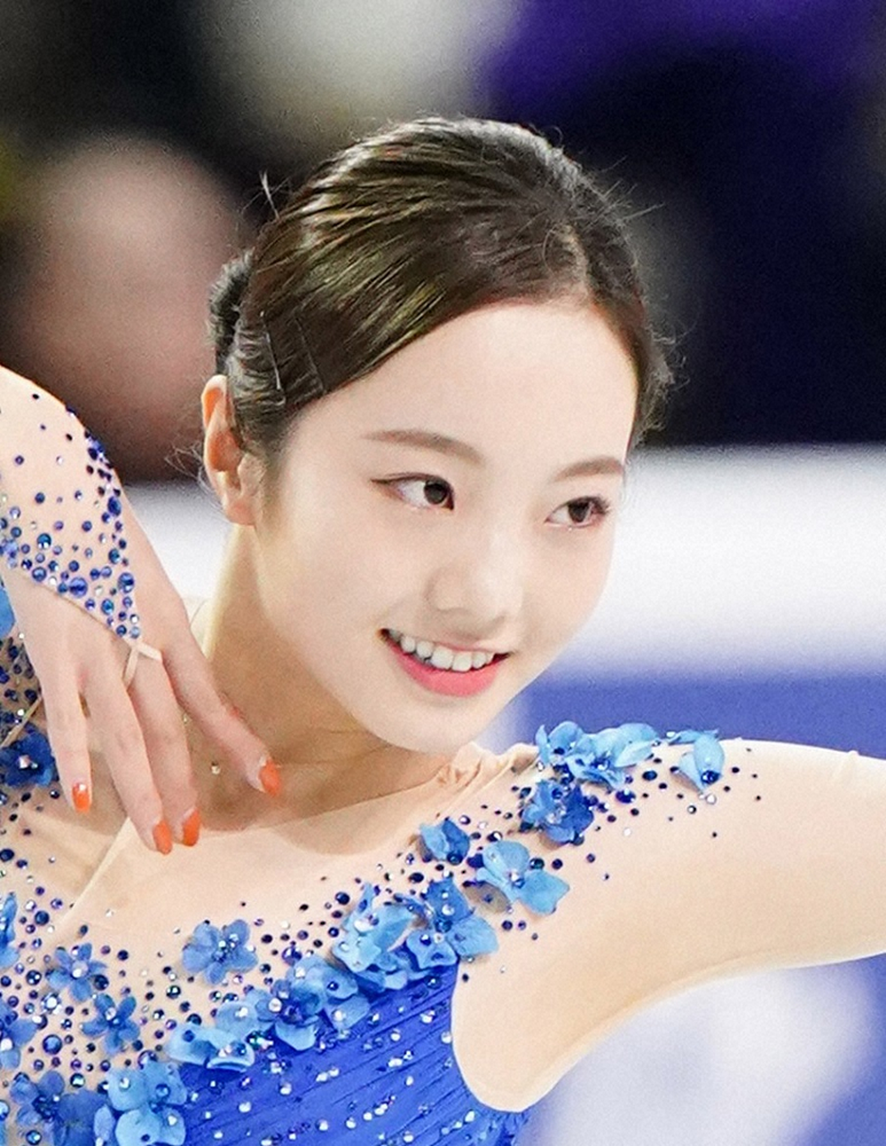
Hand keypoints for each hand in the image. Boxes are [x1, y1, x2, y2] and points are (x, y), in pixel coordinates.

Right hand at [1, 497, 275, 852]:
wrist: (49, 478)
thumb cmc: (92, 523)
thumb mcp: (135, 571)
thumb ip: (147, 620)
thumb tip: (157, 661)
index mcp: (166, 618)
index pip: (209, 694)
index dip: (238, 741)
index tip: (267, 781)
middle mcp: (139, 637)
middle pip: (168, 726)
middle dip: (184, 785)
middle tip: (198, 838)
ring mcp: (94, 644)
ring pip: (126, 732)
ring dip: (144, 790)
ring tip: (160, 839)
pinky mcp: (50, 644)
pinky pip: (65, 712)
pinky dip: (75, 758)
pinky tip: (86, 801)